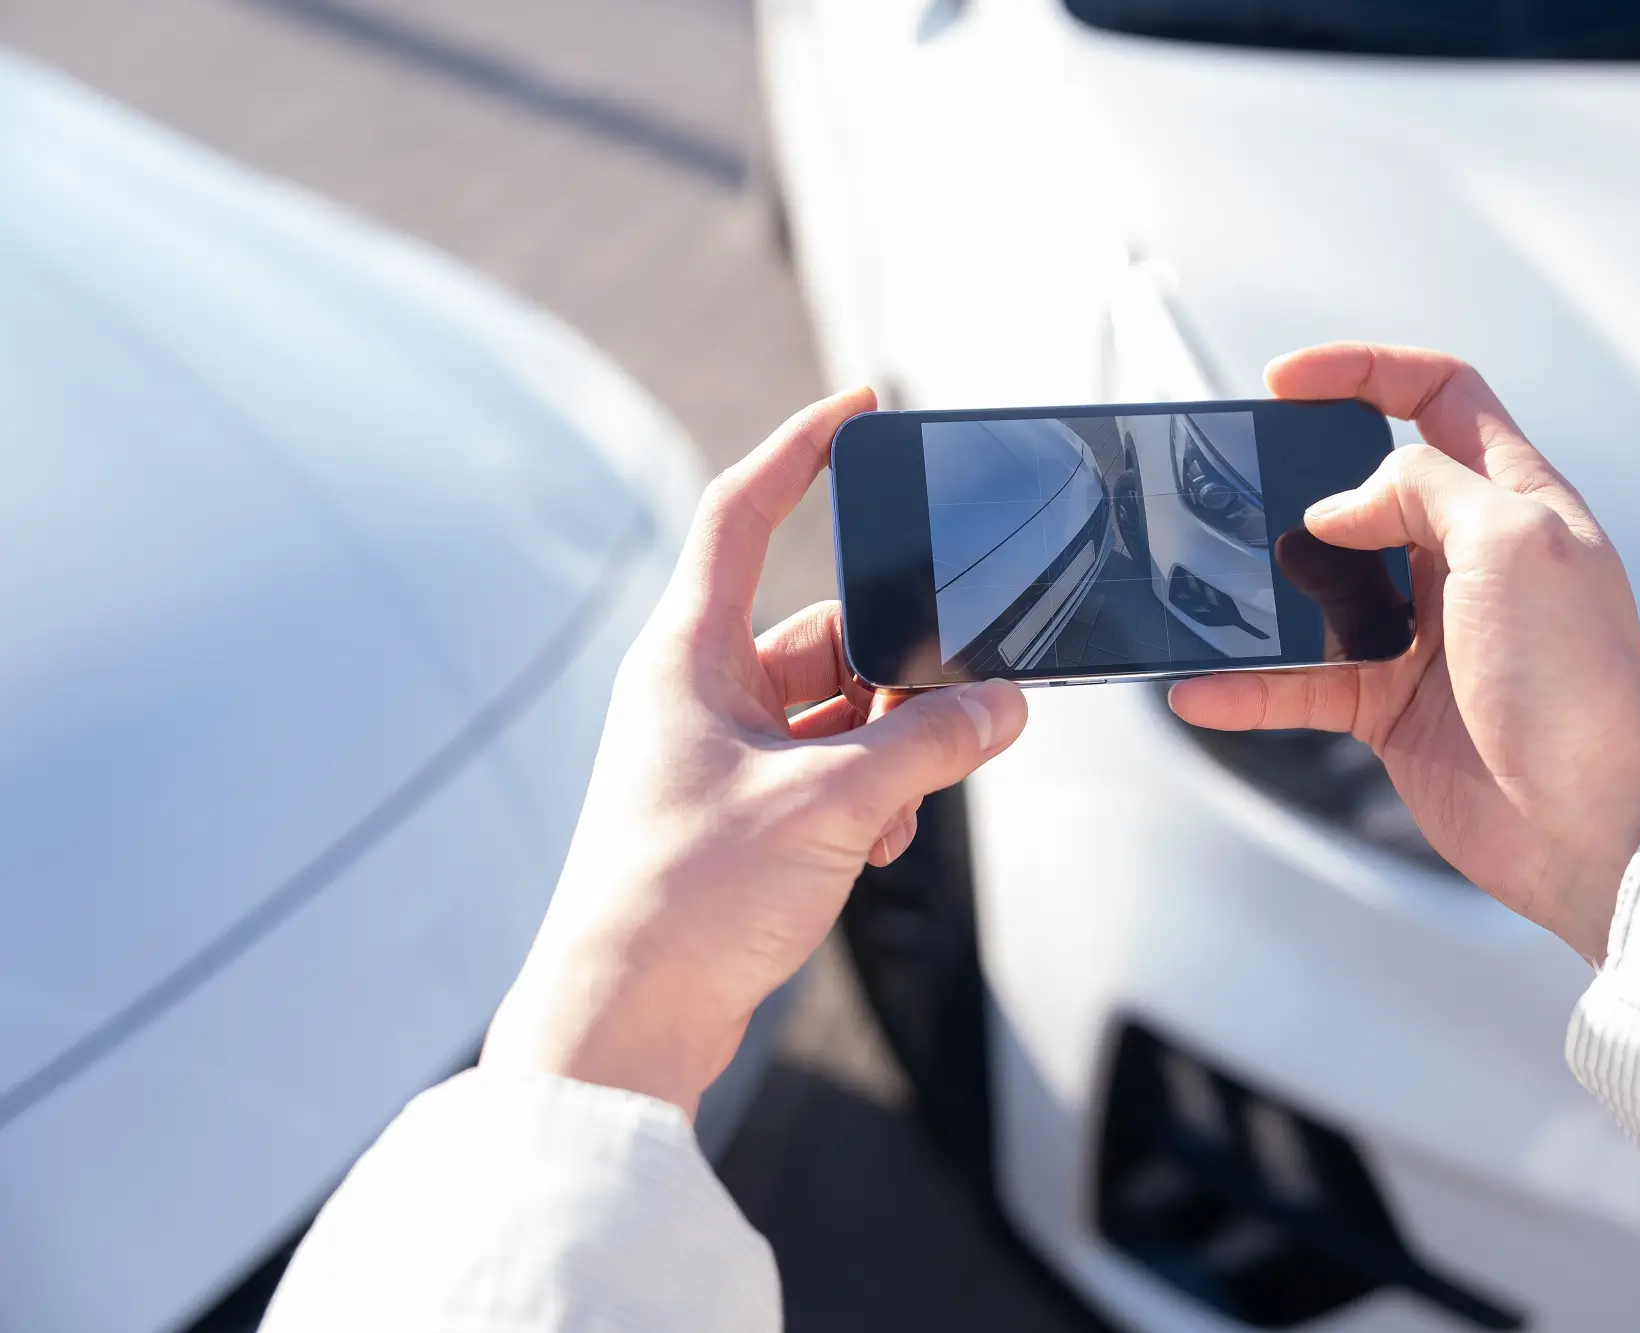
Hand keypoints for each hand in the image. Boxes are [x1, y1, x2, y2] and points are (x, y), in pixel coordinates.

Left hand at [481, 387, 1027, 1112]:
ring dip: (888, 751)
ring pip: (836, 711)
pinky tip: (879, 849)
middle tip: (952, 709)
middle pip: (824, 631)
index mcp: (689, 654)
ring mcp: (718, 754)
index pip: (743, 514)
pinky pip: (826, 771)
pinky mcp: (740, 813)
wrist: (627, 1020)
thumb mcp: (833, 805)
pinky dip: (867, 798)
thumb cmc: (687, 898)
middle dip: (896, 672)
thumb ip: (929, 745)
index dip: (800, 451)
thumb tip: (1003, 707)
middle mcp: (699, 691)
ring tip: (899, 811)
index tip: (859, 411)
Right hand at [1169, 345, 1639, 962]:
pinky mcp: (1390, 704)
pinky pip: (1301, 682)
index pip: (1439, 396)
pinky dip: (1249, 688)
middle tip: (1242, 484)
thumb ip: (1422, 491)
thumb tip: (1339, 507)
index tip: (1285, 381)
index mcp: (1513, 501)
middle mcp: (1466, 558)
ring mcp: (1424, 632)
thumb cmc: (1579, 683)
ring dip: (1263, 589)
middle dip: (1298, 478)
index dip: (1363, 372)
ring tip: (1215, 590)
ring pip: (1321, 587)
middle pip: (1366, 487)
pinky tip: (1203, 689)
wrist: (1591, 825)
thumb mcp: (1514, 543)